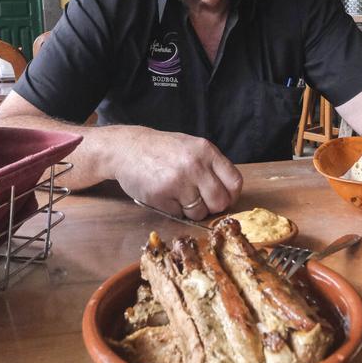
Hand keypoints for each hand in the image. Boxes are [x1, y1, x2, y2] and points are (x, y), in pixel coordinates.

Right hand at [103, 125, 242, 219]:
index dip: (231, 196)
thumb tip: (229, 194)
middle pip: (220, 202)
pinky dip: (174, 210)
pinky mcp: (161, 196)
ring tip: (179, 195)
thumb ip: (211, 166)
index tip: (223, 199)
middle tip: (200, 201)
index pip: (235, 182)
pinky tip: (165, 195)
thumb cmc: (161, 150)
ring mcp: (177, 181)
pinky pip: (178, 215)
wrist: (126, 148)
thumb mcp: (191, 147)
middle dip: (212, 206)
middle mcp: (194, 165)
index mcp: (206, 151)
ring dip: (191, 210)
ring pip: (199, 212)